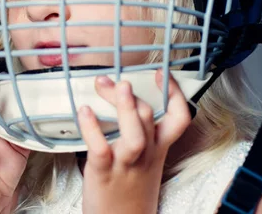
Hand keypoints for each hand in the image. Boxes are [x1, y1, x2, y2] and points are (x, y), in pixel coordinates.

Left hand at [78, 70, 191, 213]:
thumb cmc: (129, 188)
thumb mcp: (146, 159)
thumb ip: (141, 131)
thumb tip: (125, 100)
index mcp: (157, 148)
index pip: (178, 117)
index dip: (174, 93)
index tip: (161, 74)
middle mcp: (146, 154)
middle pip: (149, 117)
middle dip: (132, 93)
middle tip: (115, 79)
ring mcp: (125, 164)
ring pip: (134, 134)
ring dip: (124, 108)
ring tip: (113, 86)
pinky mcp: (103, 173)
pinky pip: (100, 149)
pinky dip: (92, 129)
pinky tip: (84, 112)